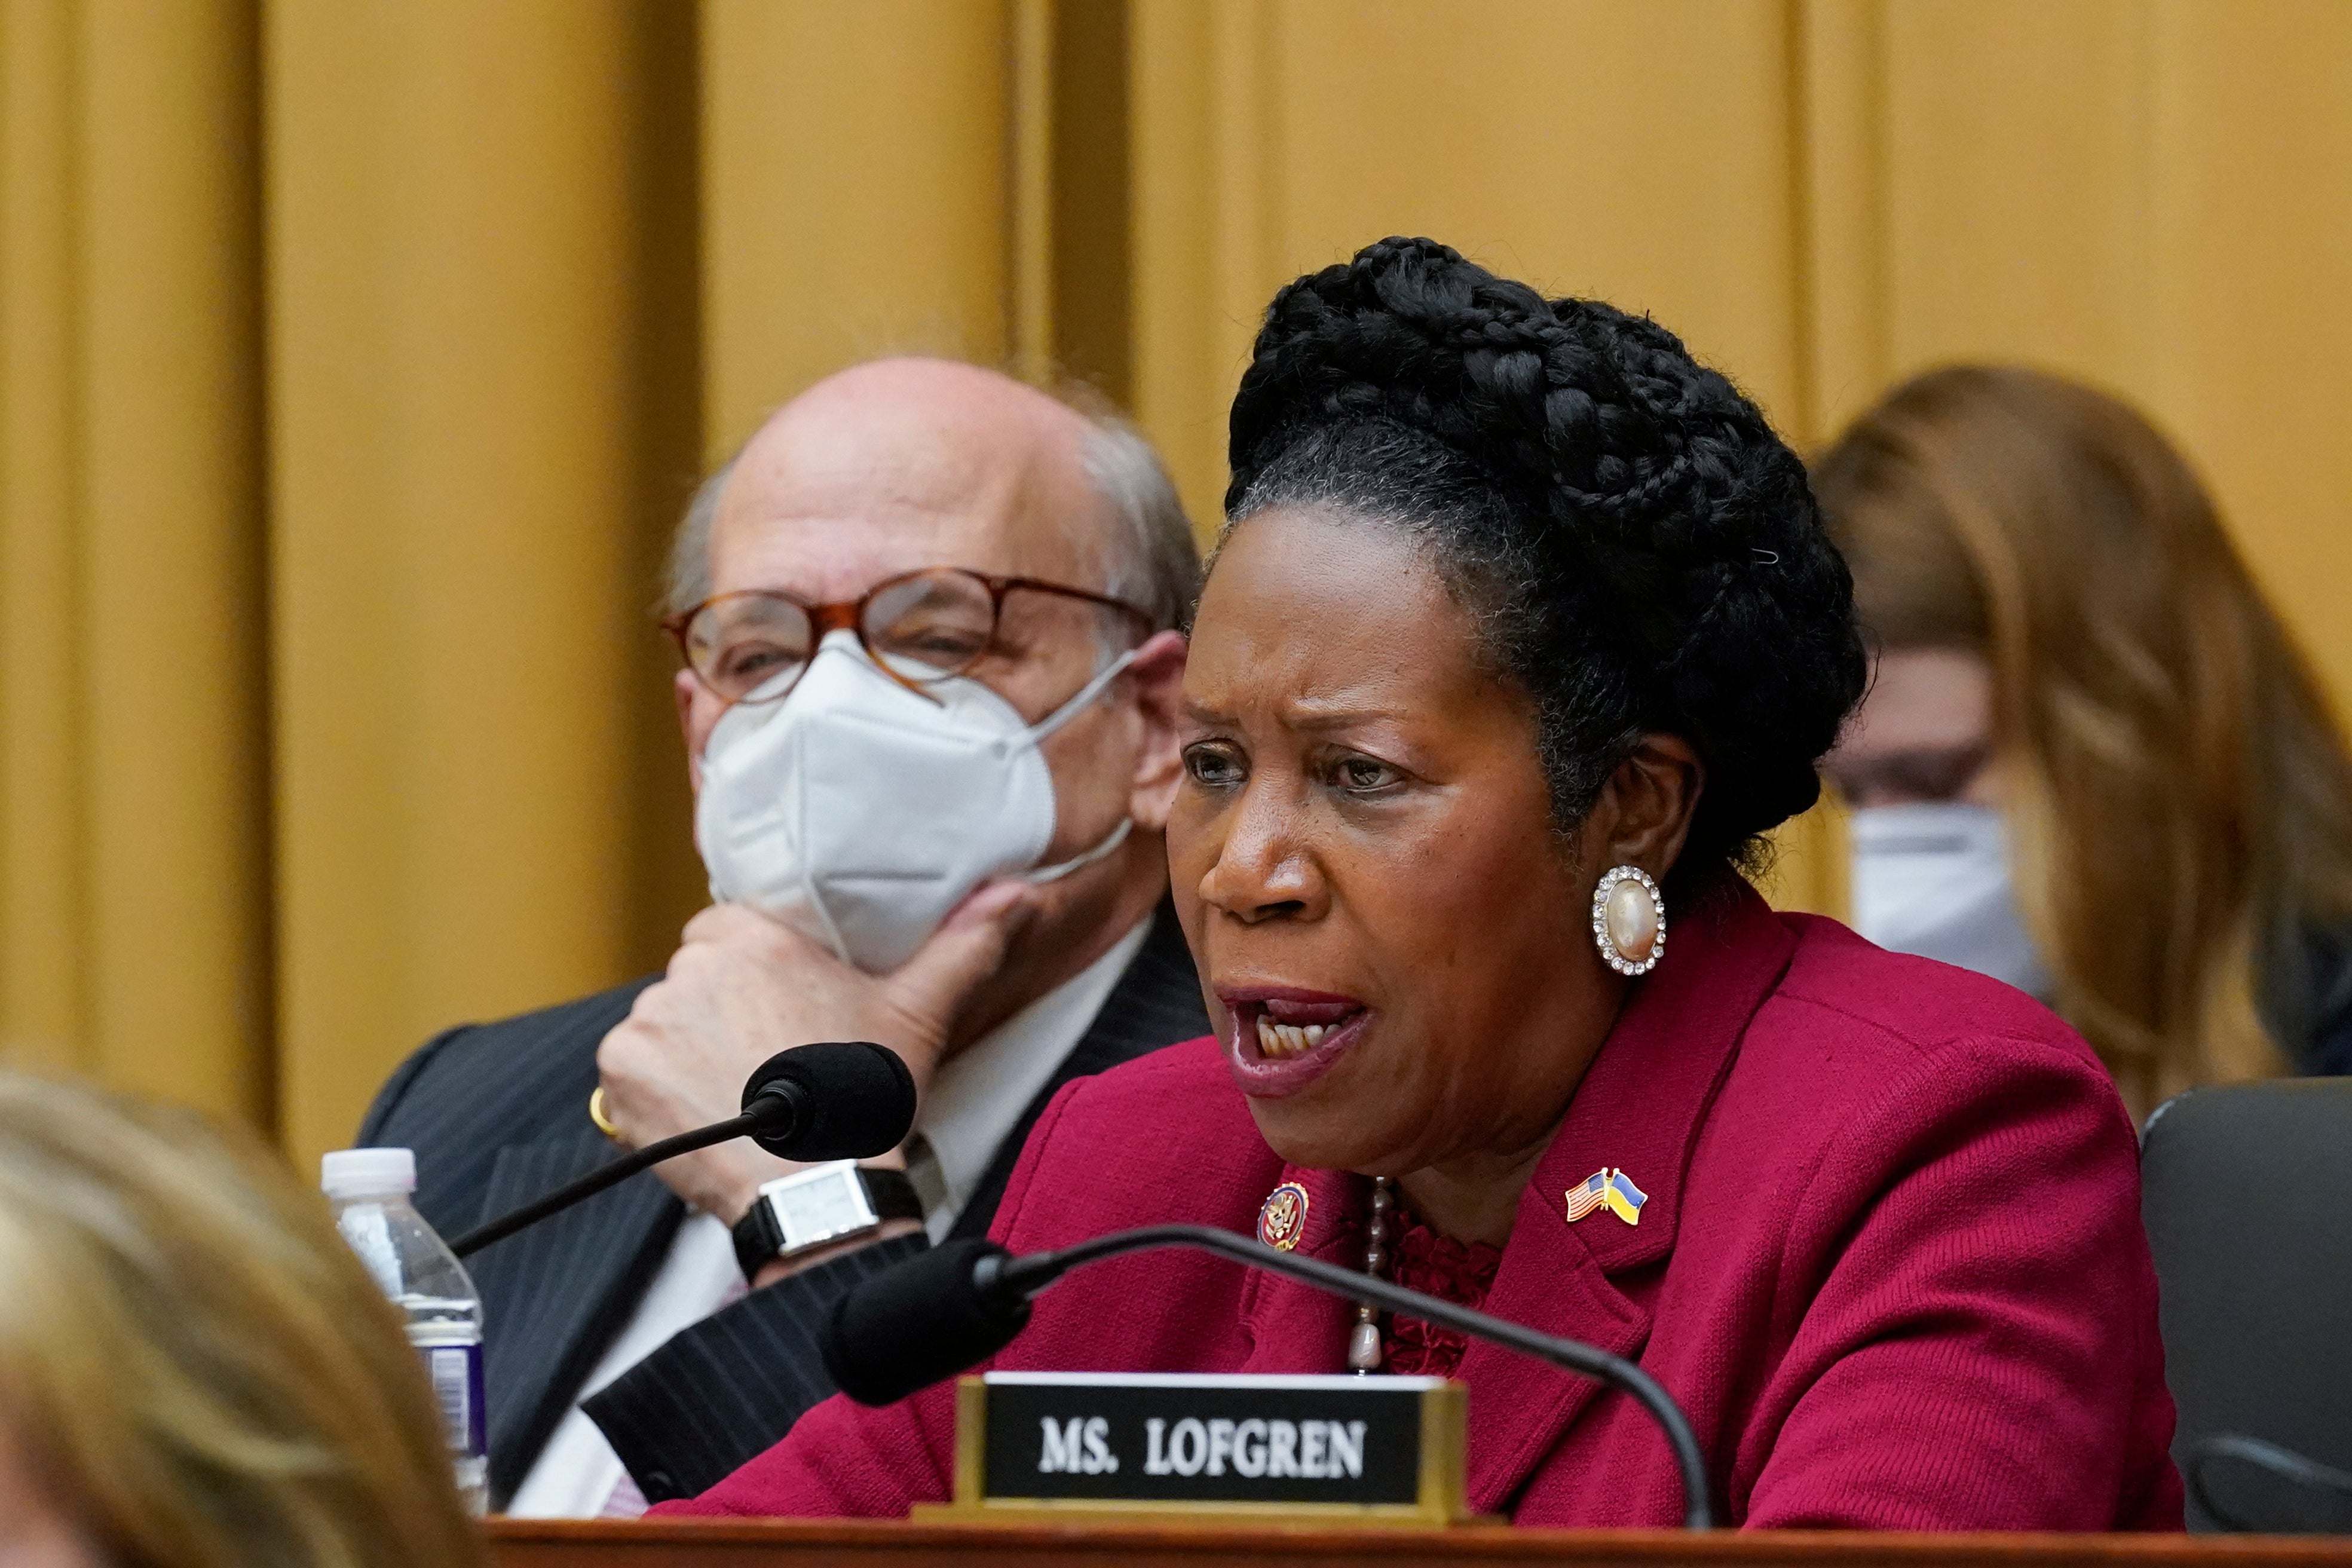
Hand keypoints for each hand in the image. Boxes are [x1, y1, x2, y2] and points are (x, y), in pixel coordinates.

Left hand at [595, 881, 1037, 1224]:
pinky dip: (655, 1093)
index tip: (778, 1009)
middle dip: (721, 1011)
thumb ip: (963, 943)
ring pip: (663, 1024)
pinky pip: (628, 1073)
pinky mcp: (621, 1077)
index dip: (753, 970)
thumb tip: (1018, 891)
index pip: (728, 929)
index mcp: (752, 940)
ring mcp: (647, 1024)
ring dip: (688, 1051)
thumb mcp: (918, 1014)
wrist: (817, 1190)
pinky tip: (703, 1115)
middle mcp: (689, 971)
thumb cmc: (861, 1100)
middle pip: (695, 978)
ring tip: (738, 1095)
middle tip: (766, 1059)